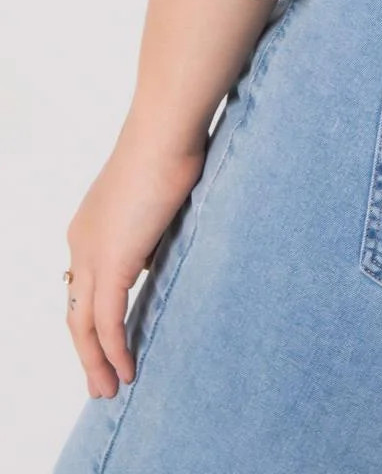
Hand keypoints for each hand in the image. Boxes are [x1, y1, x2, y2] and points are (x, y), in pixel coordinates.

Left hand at [64, 125, 206, 397]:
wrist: (164, 131)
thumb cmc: (169, 146)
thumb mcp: (155, 195)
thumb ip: (149, 228)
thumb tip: (154, 255)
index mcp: (88, 225)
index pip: (84, 284)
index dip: (92, 316)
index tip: (107, 339)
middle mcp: (80, 243)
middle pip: (75, 311)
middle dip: (86, 351)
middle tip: (99, 380)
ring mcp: (91, 255)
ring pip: (83, 325)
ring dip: (96, 362)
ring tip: (111, 387)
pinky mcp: (111, 265)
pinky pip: (107, 322)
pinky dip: (114, 350)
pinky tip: (126, 369)